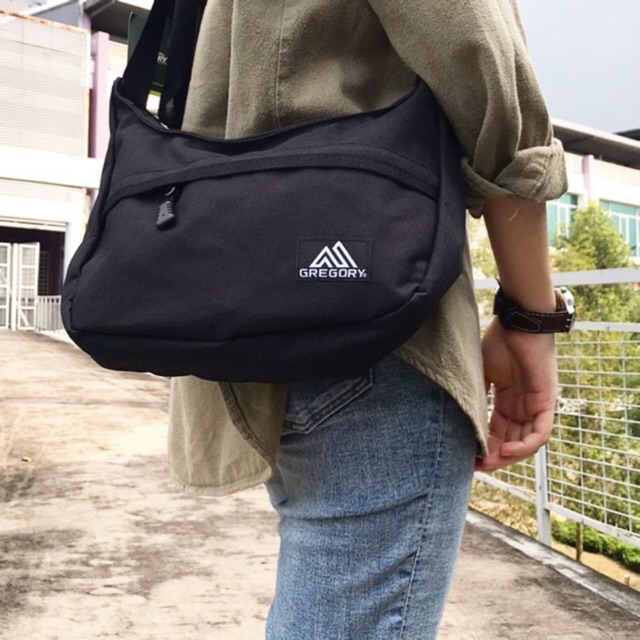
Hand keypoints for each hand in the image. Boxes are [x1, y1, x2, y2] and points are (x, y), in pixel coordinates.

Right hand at [476, 317, 557, 471]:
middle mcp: (524, 407)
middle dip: (494, 456)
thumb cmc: (500, 341)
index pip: (497, 431)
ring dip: (508, 456)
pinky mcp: (547, 402)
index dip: (483, 445)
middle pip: (511, 441)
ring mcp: (536, 405)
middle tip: (475, 465)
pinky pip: (540, 433)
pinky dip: (524, 445)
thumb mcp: (481, 373)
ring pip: (526, 442)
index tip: (466, 456)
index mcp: (508, 401)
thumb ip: (475, 395)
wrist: (518, 321)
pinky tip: (506, 450)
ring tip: (489, 461)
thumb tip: (458, 417)